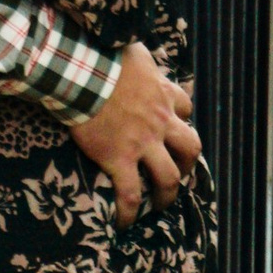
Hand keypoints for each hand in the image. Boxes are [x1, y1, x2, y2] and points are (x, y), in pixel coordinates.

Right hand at [67, 42, 202, 224]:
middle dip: (188, 161)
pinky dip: (129, 211)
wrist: (82, 71)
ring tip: (161, 203)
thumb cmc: (102, 55)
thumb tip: (132, 51)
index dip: (179, 117)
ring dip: (168, 193)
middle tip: (178, 169)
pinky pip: (130, 193)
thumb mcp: (132, 49)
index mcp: (162, 93)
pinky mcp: (119, 158)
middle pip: (190, 146)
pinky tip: (124, 222)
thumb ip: (139, 58)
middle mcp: (160, 121)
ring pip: (170, 176)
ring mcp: (142, 143)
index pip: (183, 107)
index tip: (171, 124)